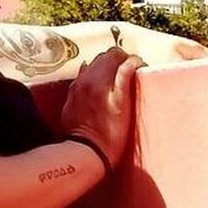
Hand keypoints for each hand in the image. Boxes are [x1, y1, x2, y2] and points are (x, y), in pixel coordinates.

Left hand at [60, 47, 144, 170]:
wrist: (86, 153)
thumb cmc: (110, 133)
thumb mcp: (124, 105)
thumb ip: (126, 78)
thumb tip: (133, 60)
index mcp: (99, 78)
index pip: (115, 54)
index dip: (129, 59)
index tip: (137, 69)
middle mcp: (84, 78)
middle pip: (102, 57)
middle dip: (116, 62)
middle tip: (128, 75)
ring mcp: (76, 88)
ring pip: (91, 66)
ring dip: (104, 69)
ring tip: (115, 82)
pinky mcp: (71, 98)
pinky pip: (82, 79)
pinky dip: (92, 78)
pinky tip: (99, 87)